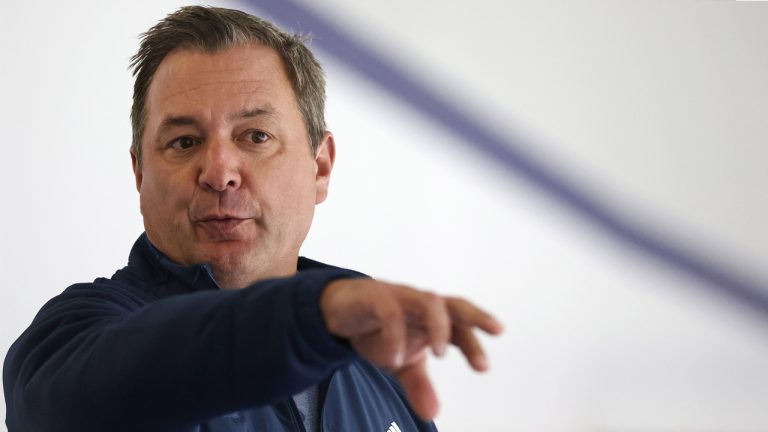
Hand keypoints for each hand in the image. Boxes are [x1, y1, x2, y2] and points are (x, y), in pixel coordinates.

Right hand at [320, 278, 502, 419]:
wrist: (338, 310)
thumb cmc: (378, 329)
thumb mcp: (400, 362)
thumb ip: (418, 384)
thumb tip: (433, 414)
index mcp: (430, 318)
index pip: (459, 327)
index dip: (473, 344)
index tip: (483, 367)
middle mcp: (419, 303)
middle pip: (453, 304)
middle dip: (475, 315)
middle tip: (494, 330)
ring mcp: (399, 296)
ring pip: (428, 300)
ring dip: (439, 326)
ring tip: (440, 354)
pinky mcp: (374, 296)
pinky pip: (390, 311)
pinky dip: (395, 335)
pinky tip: (395, 358)